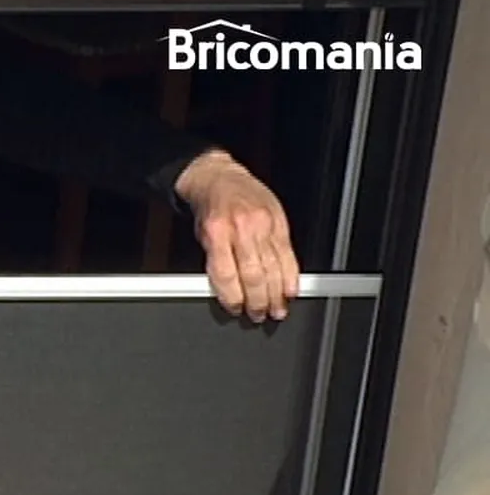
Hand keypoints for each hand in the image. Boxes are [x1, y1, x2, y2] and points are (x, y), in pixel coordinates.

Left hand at [175, 150, 299, 322]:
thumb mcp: (202, 236)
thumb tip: (229, 293)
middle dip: (258, 301)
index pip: (227, 274)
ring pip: (274, 268)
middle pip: (254, 275)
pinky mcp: (280, 223)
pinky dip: (291, 276)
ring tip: (277, 310)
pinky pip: (289, 255)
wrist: (220, 178)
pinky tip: (291, 291)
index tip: (236, 309)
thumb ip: (215, 262)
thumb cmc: (210, 210)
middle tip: (259, 316)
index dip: (232, 297)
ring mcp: (264, 226)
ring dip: (276, 295)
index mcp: (217, 233)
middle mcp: (242, 229)